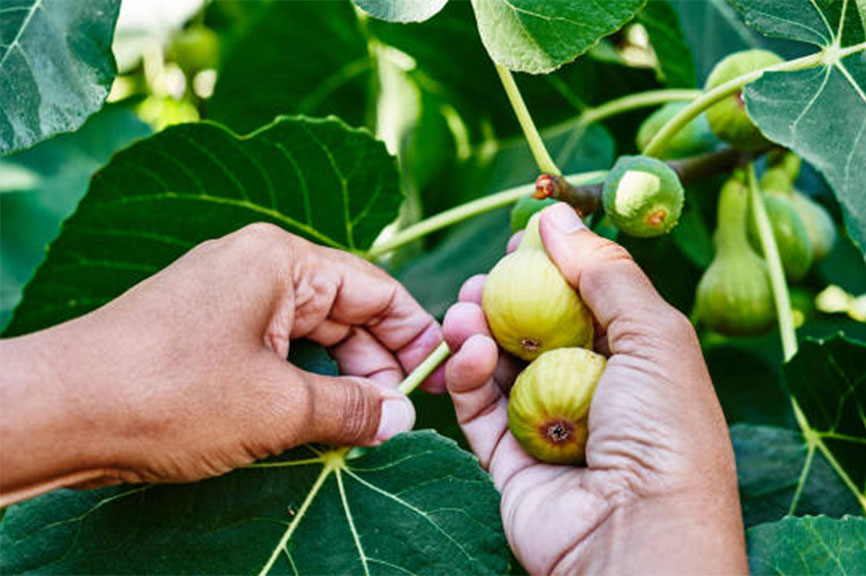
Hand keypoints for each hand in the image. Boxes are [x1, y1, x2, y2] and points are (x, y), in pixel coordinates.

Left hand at [0, 223, 443, 504]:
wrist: (58, 412)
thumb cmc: (168, 393)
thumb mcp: (277, 406)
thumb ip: (352, 409)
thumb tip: (401, 420)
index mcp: (281, 260)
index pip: (377, 289)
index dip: (416, 335)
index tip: (440, 380)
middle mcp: (257, 267)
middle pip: (346, 311)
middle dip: (379, 364)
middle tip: (400, 417)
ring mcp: (228, 299)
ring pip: (311, 337)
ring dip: (342, 380)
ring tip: (363, 428)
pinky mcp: (207, 333)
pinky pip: (276, 352)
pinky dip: (303, 385)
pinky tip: (318, 422)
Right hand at [442, 204, 746, 574]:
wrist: (638, 539)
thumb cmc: (664, 432)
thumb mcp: (654, 334)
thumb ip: (605, 272)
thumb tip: (558, 215)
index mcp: (638, 360)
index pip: (586, 299)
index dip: (554, 266)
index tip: (522, 237)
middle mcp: (594, 391)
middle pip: (536, 329)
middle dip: (505, 296)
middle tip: (482, 275)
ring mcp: (550, 426)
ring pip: (500, 366)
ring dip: (478, 330)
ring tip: (463, 308)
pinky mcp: (511, 461)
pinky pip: (479, 409)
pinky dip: (466, 375)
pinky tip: (467, 349)